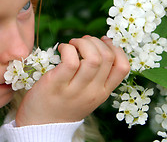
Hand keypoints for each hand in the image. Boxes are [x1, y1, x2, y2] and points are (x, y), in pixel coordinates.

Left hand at [15, 35, 129, 125]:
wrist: (43, 126)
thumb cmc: (64, 104)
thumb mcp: (87, 94)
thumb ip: (96, 75)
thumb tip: (101, 44)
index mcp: (103, 93)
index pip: (123, 67)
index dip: (116, 48)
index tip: (103, 41)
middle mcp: (92, 92)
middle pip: (107, 57)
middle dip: (95, 41)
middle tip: (82, 42)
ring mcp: (75, 89)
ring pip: (93, 58)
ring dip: (82, 43)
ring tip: (72, 44)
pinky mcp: (56, 84)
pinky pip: (70, 61)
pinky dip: (68, 48)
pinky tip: (62, 49)